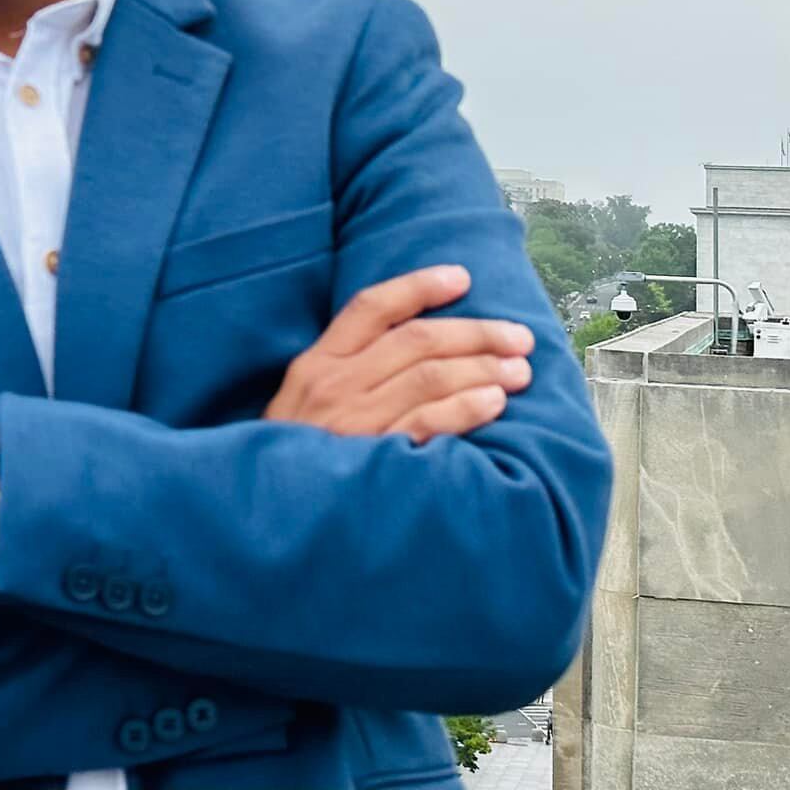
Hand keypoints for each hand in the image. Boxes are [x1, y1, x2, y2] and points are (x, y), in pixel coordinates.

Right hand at [264, 265, 535, 443]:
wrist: (269, 512)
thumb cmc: (294, 455)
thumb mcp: (302, 402)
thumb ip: (345, 373)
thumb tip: (413, 346)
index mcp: (315, 364)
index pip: (371, 308)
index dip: (419, 287)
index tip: (462, 277)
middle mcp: (335, 385)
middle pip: (416, 340)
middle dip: (476, 333)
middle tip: (518, 337)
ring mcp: (355, 421)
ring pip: (430, 377)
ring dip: (483, 368)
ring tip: (519, 370)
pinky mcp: (374, 457)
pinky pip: (429, 423)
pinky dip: (467, 408)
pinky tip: (495, 402)